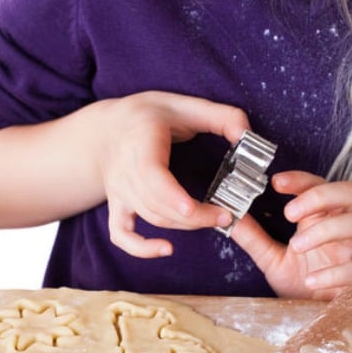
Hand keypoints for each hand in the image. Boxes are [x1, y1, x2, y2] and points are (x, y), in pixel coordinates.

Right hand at [97, 91, 249, 257]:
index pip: (151, 175)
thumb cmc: (147, 114)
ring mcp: (118, 191)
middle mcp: (124, 170)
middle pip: (157, 204)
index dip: (171, 195)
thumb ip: (222, 116)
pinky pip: (120, 234)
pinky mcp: (116, 205)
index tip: (192, 208)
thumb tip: (247, 135)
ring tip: (215, 221)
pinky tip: (167, 249)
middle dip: (194, 216)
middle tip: (227, 215)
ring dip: (184, 226)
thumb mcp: (184, 103)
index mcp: (140, 142)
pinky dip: (140, 248)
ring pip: (150, 218)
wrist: (105, 128)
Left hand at [231, 171, 351, 298]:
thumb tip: (228, 217)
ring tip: (296, 246)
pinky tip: (311, 280)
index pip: (318, 185)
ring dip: (324, 231)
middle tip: (290, 213)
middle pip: (348, 193)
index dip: (301, 179)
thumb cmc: (299, 283)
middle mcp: (341, 229)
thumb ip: (253, 238)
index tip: (276, 182)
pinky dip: (333, 272)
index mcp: (320, 219)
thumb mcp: (271, 259)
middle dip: (319, 196)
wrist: (314, 316)